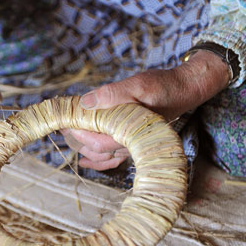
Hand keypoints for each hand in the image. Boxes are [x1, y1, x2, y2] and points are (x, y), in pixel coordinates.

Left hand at [63, 50, 230, 170]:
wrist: (185, 89)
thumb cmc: (163, 86)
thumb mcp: (137, 84)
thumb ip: (111, 95)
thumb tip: (85, 102)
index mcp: (130, 131)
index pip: (95, 140)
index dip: (75, 131)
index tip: (62, 119)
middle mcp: (131, 144)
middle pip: (95, 150)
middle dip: (75, 137)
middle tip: (59, 124)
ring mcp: (132, 145)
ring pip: (102, 156)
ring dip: (83, 148)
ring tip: (67, 135)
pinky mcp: (134, 142)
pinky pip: (113, 158)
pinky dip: (98, 160)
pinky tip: (85, 160)